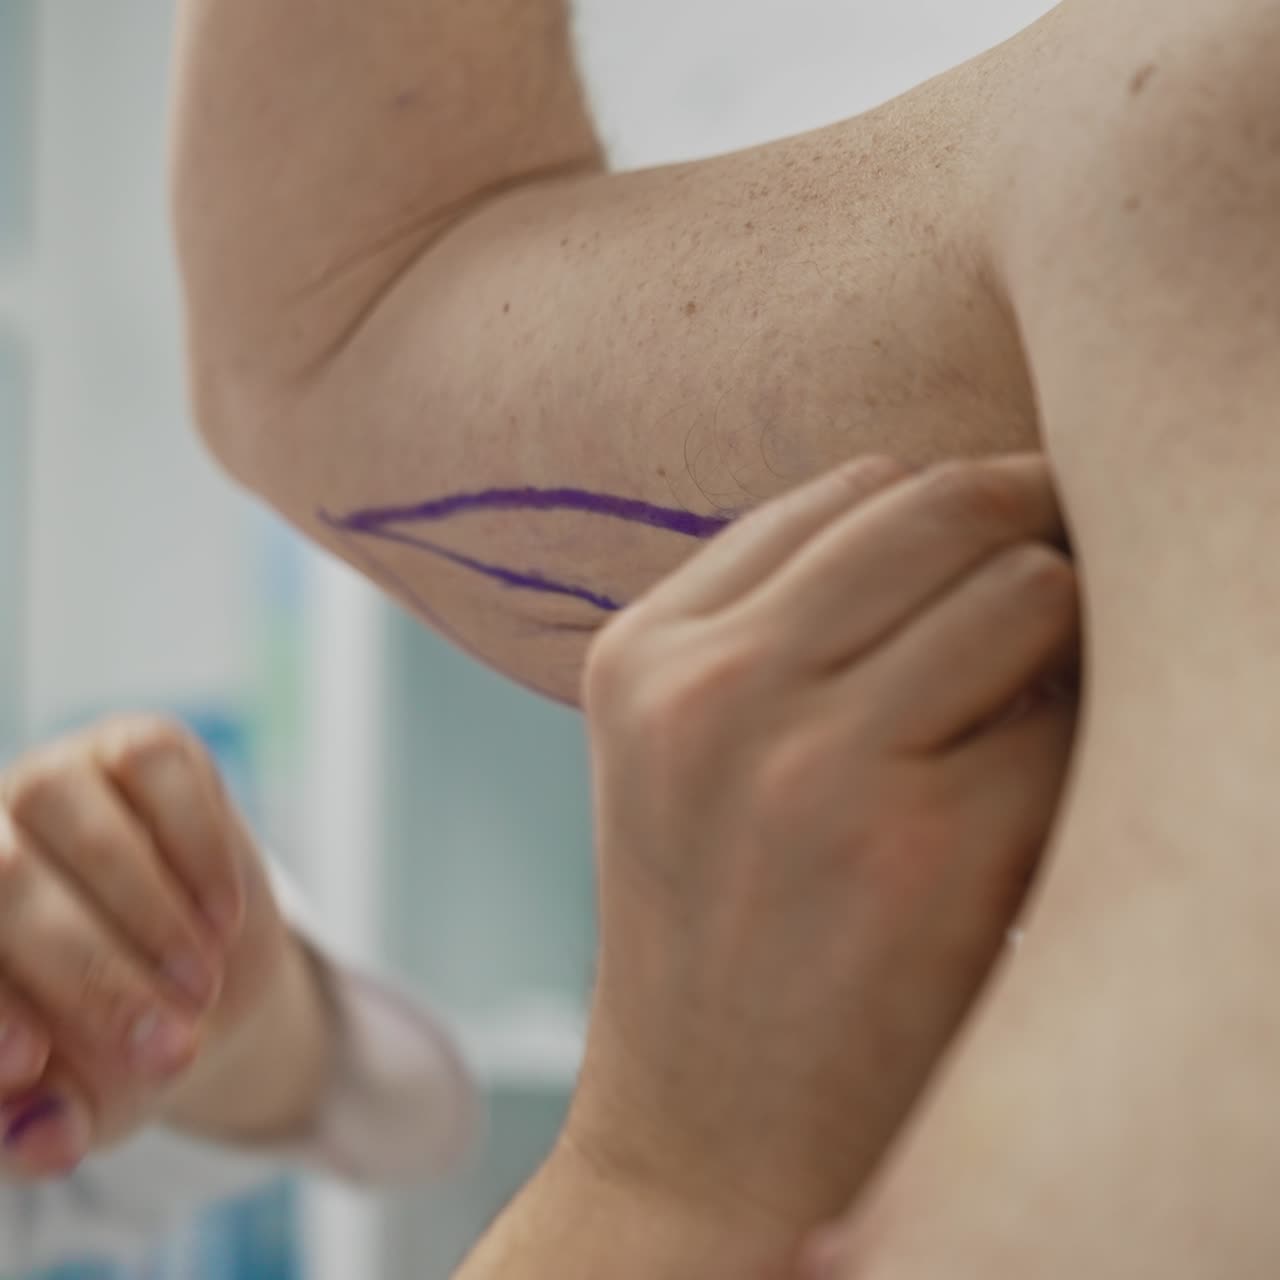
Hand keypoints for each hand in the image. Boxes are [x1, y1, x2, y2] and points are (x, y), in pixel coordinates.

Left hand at [0, 716, 293, 1175]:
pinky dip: (197, 848)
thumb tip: (42, 1142)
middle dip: (88, 974)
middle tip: (168, 1048)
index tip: (30, 1068)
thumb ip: (52, 1128)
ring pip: (62, 808)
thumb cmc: (116, 1041)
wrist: (204, 981)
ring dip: (147, 912)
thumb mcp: (86, 1105)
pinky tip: (224, 914)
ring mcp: (49, 778)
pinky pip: (154, 767)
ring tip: (200, 986)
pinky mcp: (134, 744)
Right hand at [566, 456, 1077, 1254]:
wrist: (712, 1134)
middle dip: (1027, 519)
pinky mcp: (927, 847)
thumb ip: (780, 621)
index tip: (986, 551)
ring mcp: (814, 763)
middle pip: (940, 503)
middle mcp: (713, 689)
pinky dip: (1076, 745)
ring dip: (1056, 637)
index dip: (939, 512)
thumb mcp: (687, 751)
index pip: (844, 491)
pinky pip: (1070, 720)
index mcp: (644, 654)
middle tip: (1064, 576)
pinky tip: (1029, 805)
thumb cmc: (718, 928)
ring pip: (1027, 586)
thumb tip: (962, 508)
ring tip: (1028, 709)